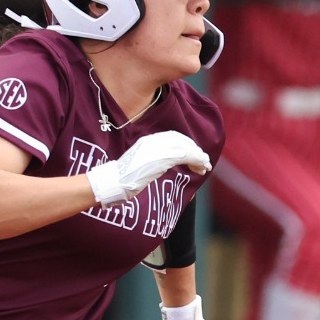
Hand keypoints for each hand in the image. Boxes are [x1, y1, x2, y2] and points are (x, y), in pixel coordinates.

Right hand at [86, 132, 211, 206]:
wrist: (114, 182)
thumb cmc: (122, 179)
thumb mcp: (138, 165)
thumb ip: (150, 161)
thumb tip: (161, 166)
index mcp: (147, 140)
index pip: (172, 137)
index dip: (186, 145)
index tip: (193, 155)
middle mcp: (154, 141)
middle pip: (181, 141)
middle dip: (194, 151)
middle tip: (203, 162)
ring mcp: (158, 149)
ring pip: (186, 148)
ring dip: (199, 157)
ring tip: (205, 167)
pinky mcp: (163, 158)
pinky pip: (186, 156)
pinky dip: (197, 161)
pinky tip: (201, 168)